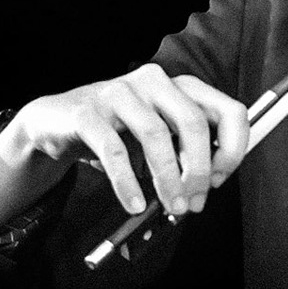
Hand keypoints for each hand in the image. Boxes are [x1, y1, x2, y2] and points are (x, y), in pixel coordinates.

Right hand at [0, 63, 247, 218]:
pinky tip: (135, 204)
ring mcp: (120, 92)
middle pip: (194, 123)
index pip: (228, 110)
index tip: (220, 179)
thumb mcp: (159, 137)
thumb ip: (186, 152)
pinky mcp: (88, 112)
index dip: (232, 148)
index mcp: (180, 86)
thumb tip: (208, 185)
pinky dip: (128, 183)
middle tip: (194, 202)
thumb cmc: (116, 132)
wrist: (55, 122)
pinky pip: (114, 151)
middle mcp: (154, 81)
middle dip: (199, 170)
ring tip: (171, 207)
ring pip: (156, 136)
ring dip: (168, 179)